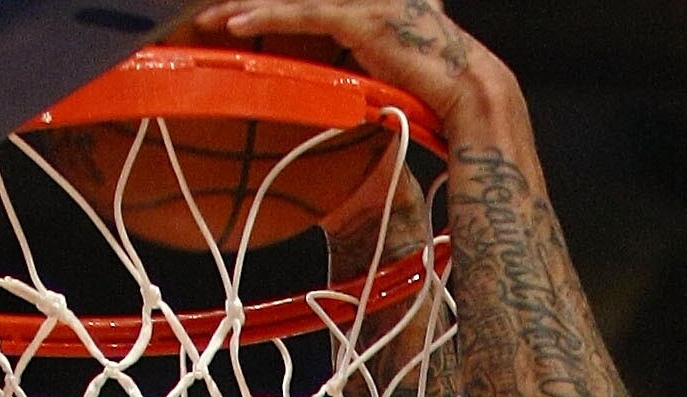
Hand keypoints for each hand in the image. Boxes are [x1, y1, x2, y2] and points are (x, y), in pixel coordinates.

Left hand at [192, 0, 507, 131]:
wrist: (475, 97)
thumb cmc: (443, 96)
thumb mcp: (397, 74)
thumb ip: (374, 65)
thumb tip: (361, 87)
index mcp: (376, 6)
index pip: (317, 2)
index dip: (281, 7)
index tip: (248, 14)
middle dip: (257, 2)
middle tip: (217, 11)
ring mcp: (366, 3)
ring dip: (249, 6)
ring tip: (212, 18)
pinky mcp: (360, 20)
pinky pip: (302, 12)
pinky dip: (266, 16)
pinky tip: (234, 23)